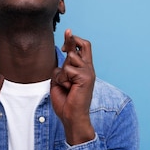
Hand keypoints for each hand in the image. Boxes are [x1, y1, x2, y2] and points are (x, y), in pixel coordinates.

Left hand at [50, 29, 95, 144]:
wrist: (72, 117)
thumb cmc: (65, 102)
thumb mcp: (60, 80)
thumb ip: (62, 68)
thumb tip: (60, 53)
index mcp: (84, 70)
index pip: (82, 48)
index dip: (73, 39)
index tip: (67, 32)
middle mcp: (89, 69)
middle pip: (83, 44)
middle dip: (72, 40)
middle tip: (65, 38)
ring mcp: (88, 72)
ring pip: (70, 58)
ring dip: (62, 72)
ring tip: (66, 85)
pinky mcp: (86, 77)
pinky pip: (67, 70)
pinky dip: (63, 79)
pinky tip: (68, 89)